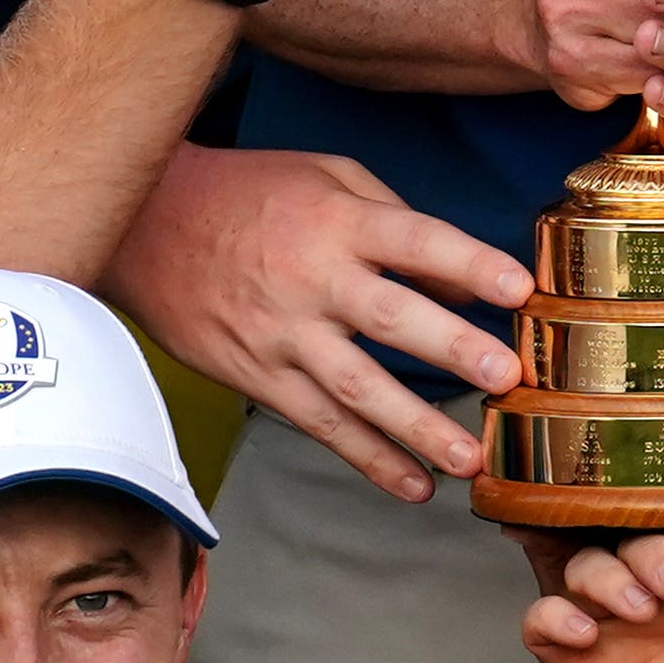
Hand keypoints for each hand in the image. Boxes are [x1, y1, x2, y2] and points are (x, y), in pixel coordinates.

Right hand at [105, 144, 524, 498]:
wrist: (144, 227)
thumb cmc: (249, 194)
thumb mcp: (327, 176)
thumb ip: (398, 221)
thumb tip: (464, 281)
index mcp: (337, 222)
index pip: (414, 240)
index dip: (468, 262)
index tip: (519, 289)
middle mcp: (312, 279)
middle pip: (391, 319)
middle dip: (453, 349)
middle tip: (506, 380)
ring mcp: (283, 335)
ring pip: (357, 388)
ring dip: (416, 428)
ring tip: (468, 460)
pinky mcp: (258, 376)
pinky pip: (319, 424)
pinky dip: (367, 458)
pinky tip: (412, 485)